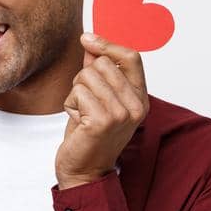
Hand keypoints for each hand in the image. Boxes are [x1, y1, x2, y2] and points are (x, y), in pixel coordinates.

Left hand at [56, 33, 149, 189]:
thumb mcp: (98, 99)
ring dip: (76, 94)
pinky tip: (78, 123)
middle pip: (103, 63)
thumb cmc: (89, 135)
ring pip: (86, 76)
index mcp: (140, 98)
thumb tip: (90, 41)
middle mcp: (136, 105)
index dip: (107, 44)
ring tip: (82, 114)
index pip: (131, 57)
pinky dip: (70, 106)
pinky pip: (77, 92)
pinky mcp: (103, 121)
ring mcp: (121, 113)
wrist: (84, 171)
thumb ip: (98, 71)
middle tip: (86, 103)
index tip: (87, 39)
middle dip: (84, 78)